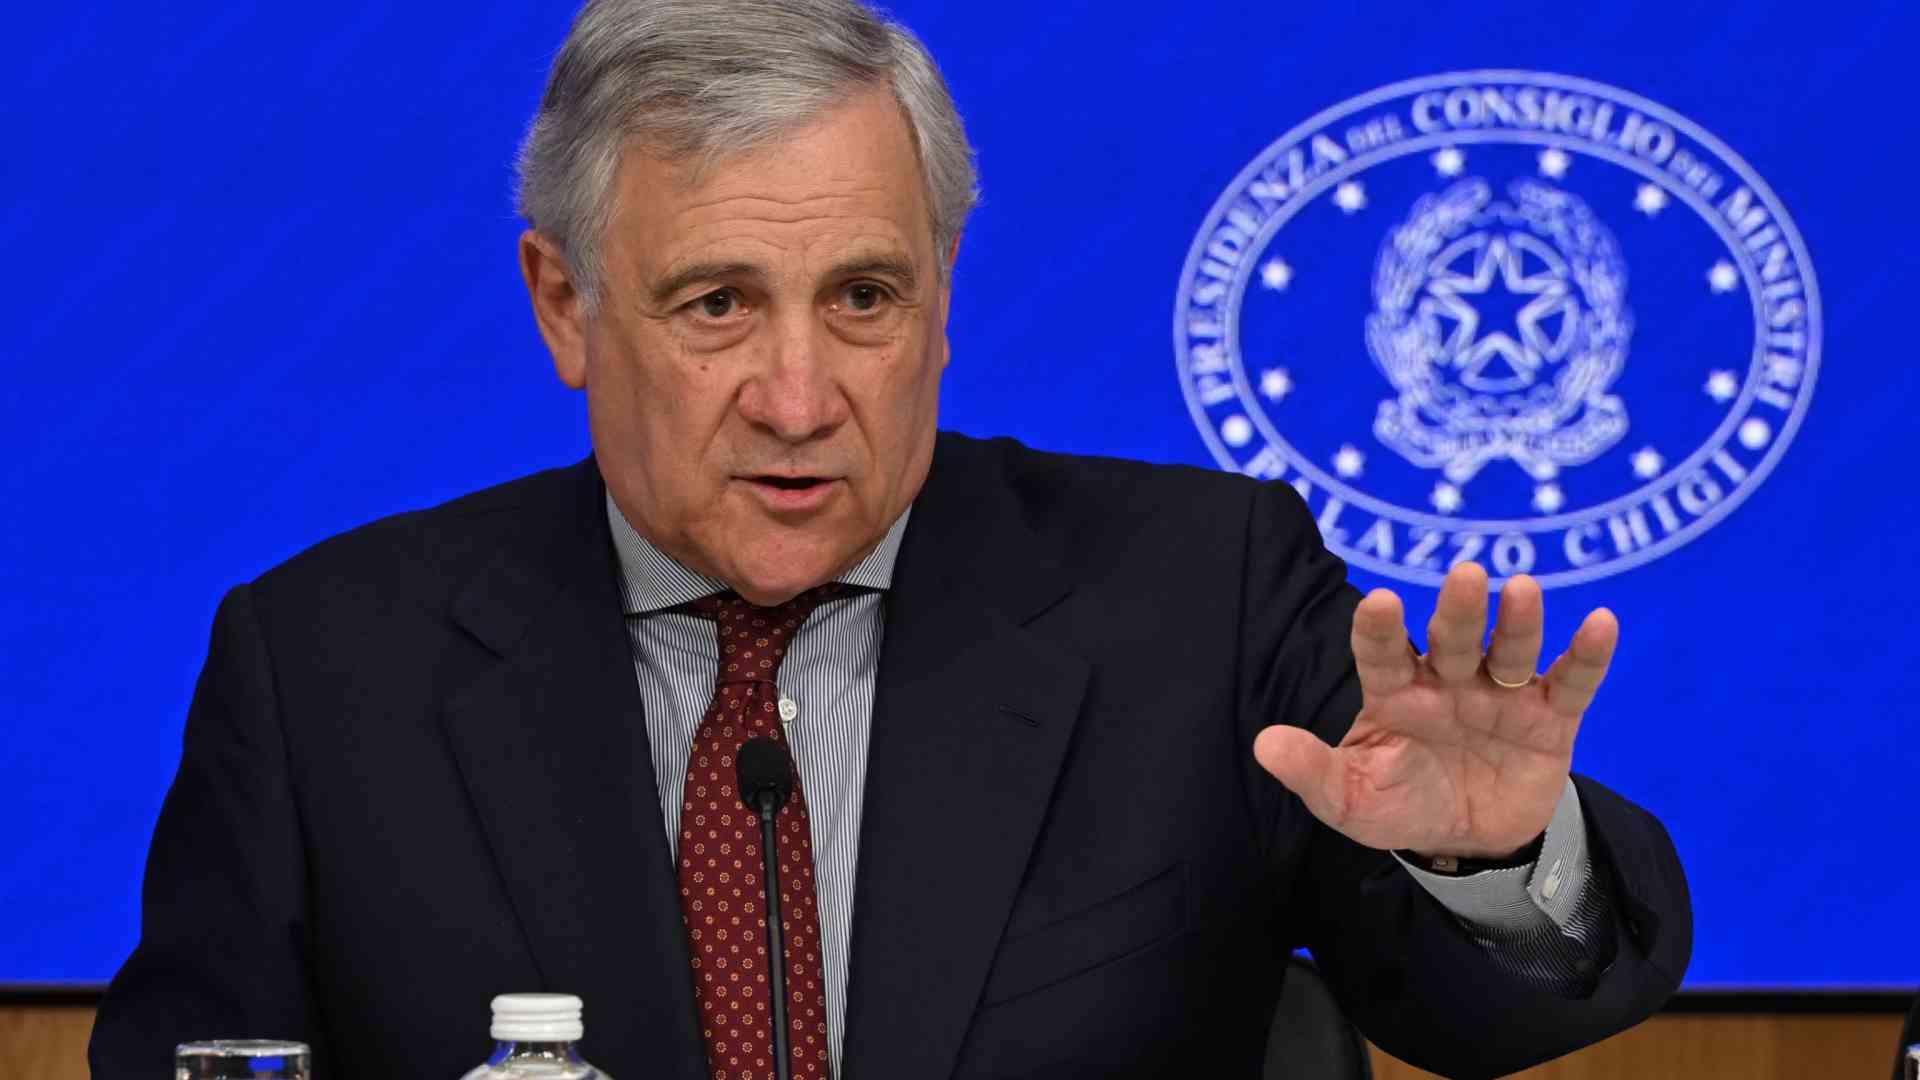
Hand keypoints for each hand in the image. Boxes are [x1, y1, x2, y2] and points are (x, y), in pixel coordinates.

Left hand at [1252, 562, 1617, 858]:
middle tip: (1467, 576)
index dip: (1380, 630)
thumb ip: (1313, 773)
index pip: (1382, 654)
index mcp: (1395, 693)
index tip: (1379, 603)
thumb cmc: (1400, 803)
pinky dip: (1588, 655)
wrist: (1467, 842)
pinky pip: (1571, 681)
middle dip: (1458, 611)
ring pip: (1510, 650)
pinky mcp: (1550, 717)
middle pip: (1452, 640)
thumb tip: (1265, 745)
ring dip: (1518, 622)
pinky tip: (1602, 623)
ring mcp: (1502, 693)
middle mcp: (1447, 680)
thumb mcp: (1350, 800)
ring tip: (1523, 589)